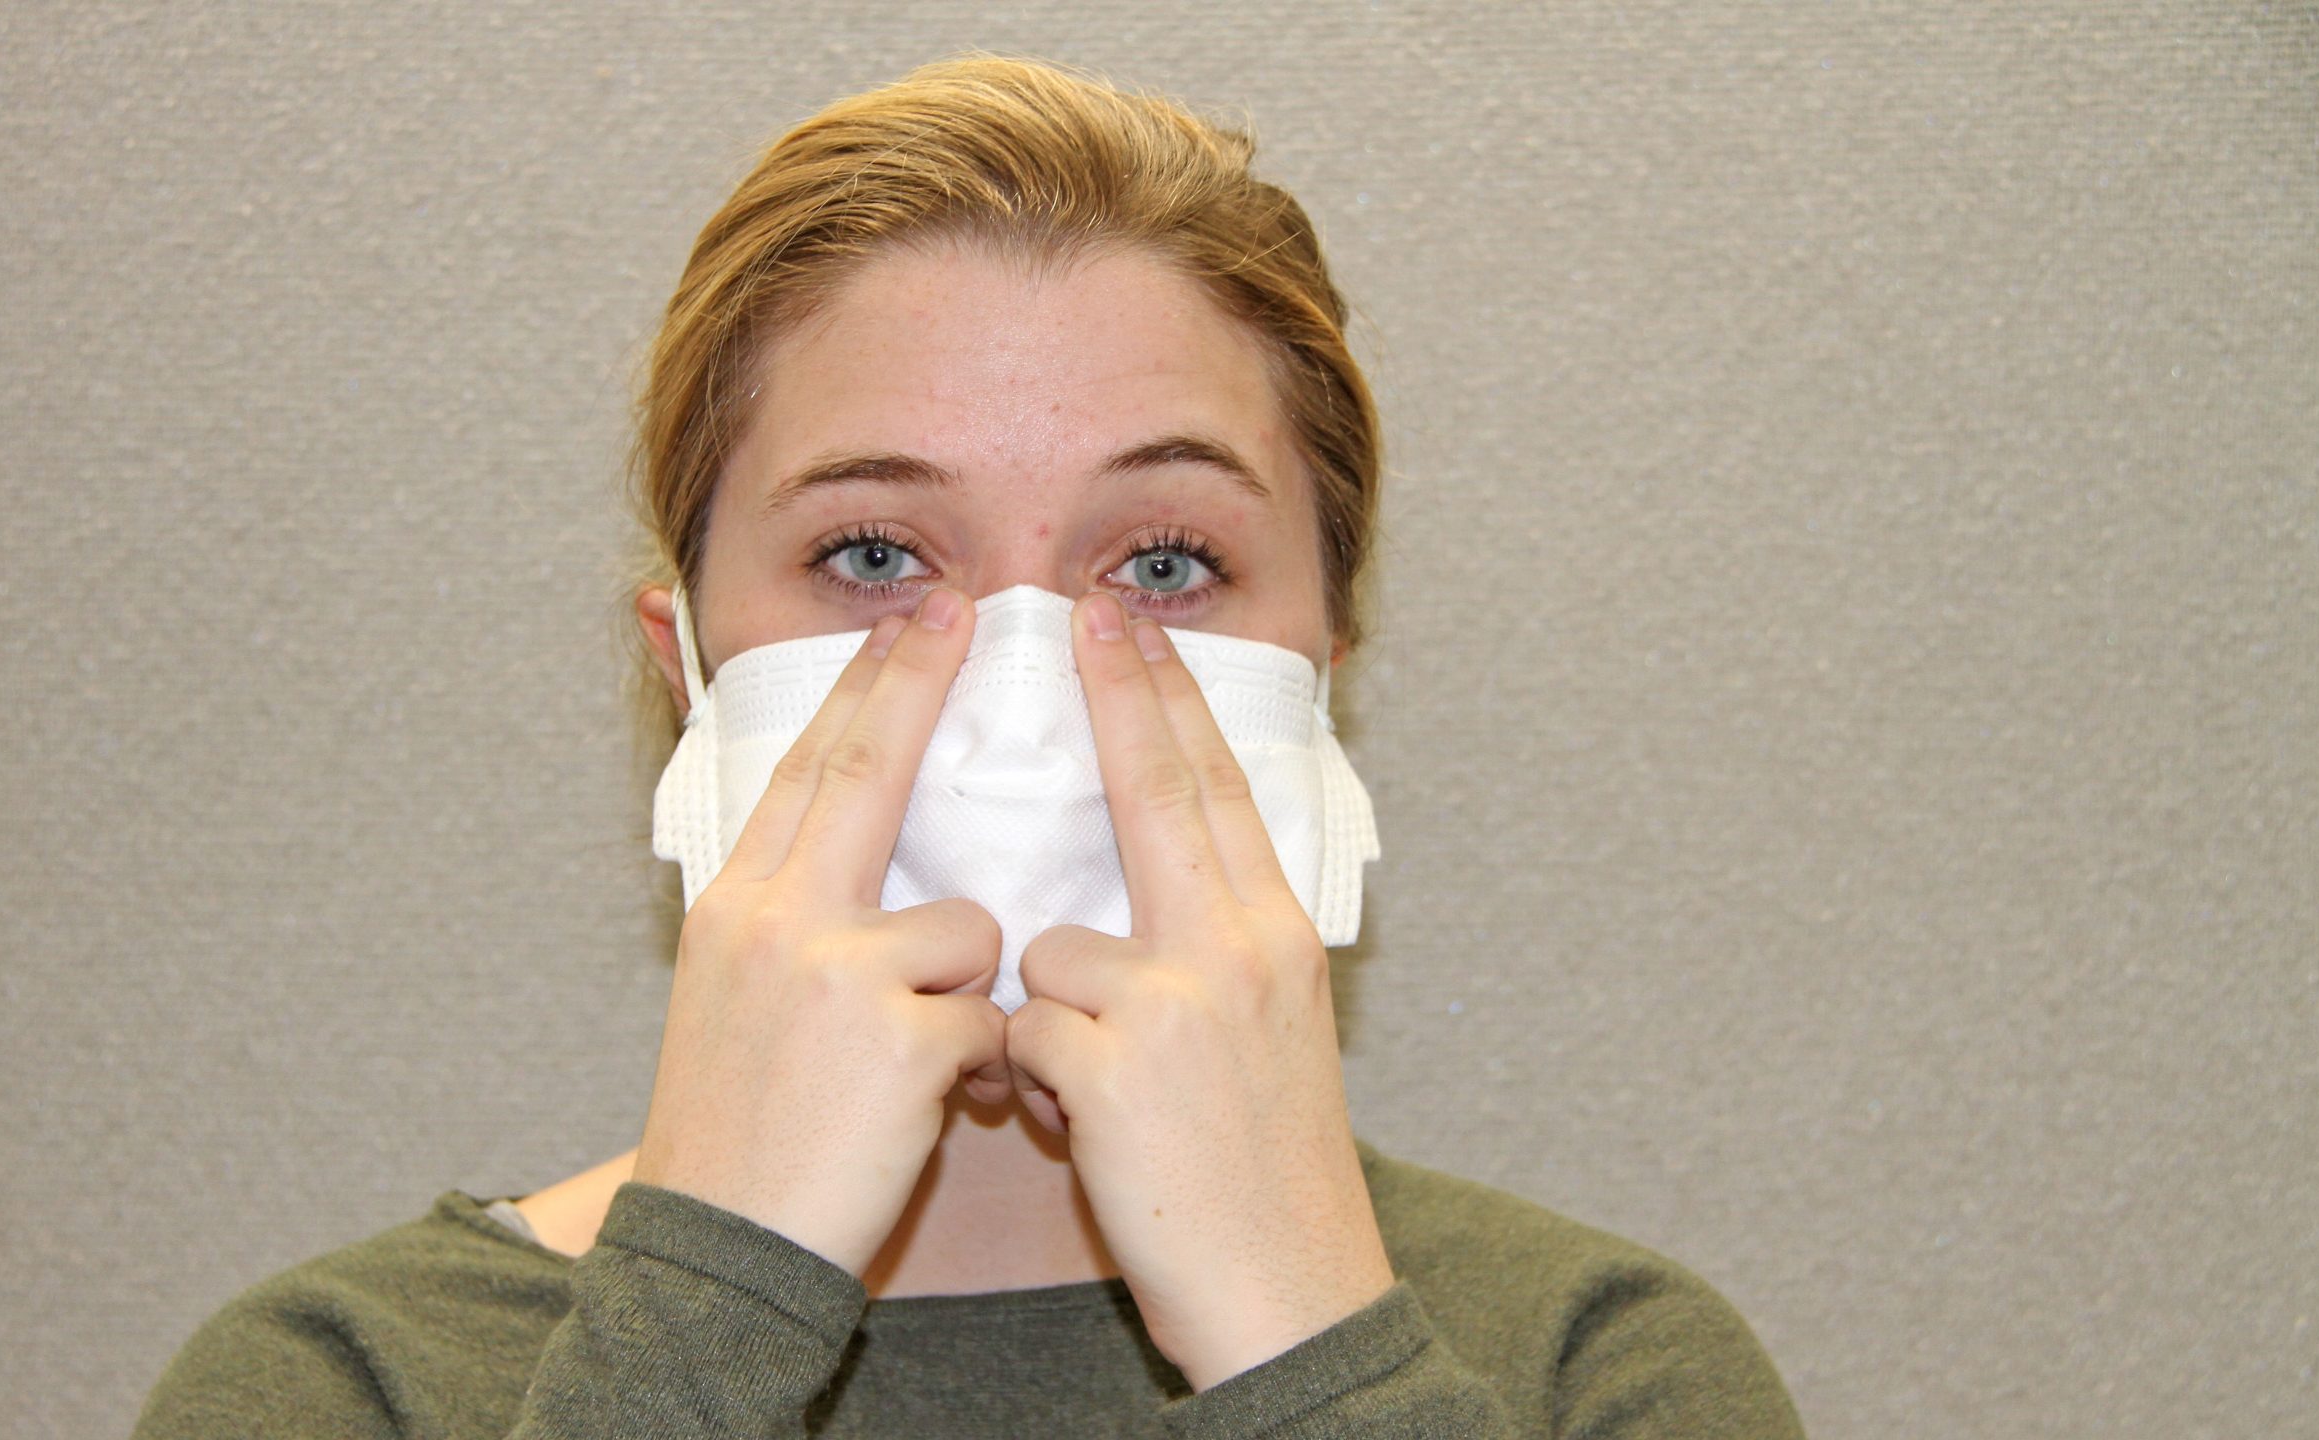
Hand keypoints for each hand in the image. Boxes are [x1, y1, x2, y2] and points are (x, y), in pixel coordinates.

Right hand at [631, 587, 1010, 1276]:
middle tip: (956, 605)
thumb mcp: (730, 997)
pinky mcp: (900, 1039)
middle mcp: (778, 922)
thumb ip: (786, 916)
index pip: (809, 771)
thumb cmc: (738, 1132)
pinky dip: (978, 1068)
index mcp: (736, 908)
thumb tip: (839, 855)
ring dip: (963, 994)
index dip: (862, 689)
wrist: (716, 1250)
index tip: (902, 620)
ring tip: (906, 1070)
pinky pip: (990, 1021)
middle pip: (865, 774)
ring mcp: (840, 975)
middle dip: (914, 682)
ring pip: (966, 929)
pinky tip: (919, 1114)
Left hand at [1003, 593, 1396, 1391]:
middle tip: (1088, 609)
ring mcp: (1180, 999)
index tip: (1137, 625)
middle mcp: (1239, 948)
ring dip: (1053, 1024)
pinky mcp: (1121, 1062)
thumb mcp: (1267, 1038)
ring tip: (1106, 1103)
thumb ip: (1209, 955)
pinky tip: (1092, 1139)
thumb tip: (1134, 901)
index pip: (1213, 790)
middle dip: (1122, 693)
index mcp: (1275, 938)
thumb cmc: (1264, 1177)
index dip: (1169, 701)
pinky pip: (1026, 1034)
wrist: (1292, 1295)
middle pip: (1161, 792)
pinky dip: (1037, 1087)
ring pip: (1055, 951)